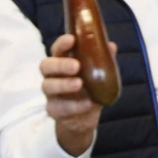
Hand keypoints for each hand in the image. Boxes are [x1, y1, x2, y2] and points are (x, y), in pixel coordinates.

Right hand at [42, 33, 117, 156]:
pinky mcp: (53, 110)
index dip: (62, 43)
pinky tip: (87, 104)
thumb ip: (102, 60)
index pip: (57, 49)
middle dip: (60, 64)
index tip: (72, 39)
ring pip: (48, 86)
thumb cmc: (88, 91)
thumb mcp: (98, 75)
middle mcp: (52, 76)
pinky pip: (58, 107)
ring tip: (80, 84)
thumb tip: (111, 46)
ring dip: (64, 84)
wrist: (83, 119)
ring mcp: (51, 94)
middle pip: (46, 66)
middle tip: (76, 66)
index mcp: (62, 63)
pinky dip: (73, 106)